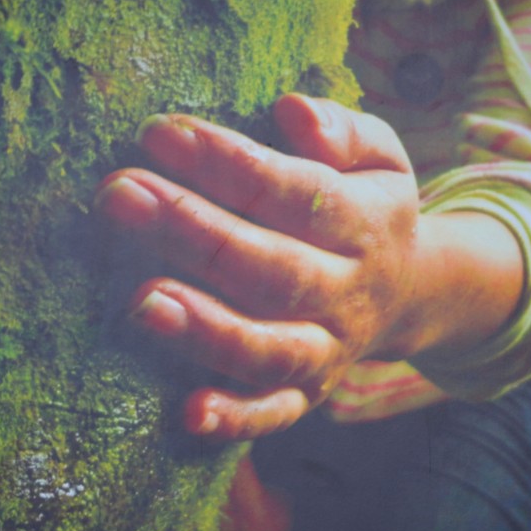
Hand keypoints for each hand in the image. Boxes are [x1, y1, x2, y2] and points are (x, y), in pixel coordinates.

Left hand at [95, 94, 430, 439]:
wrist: (410, 291)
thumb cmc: (367, 207)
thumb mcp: (379, 155)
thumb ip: (342, 127)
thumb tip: (290, 112)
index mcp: (366, 223)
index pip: (297, 192)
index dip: (230, 164)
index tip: (161, 134)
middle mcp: (348, 292)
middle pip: (274, 269)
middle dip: (195, 233)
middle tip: (120, 195)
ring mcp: (328, 350)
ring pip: (271, 349)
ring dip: (207, 329)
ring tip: (141, 302)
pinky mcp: (307, 395)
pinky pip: (274, 414)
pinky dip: (235, 419)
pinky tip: (187, 413)